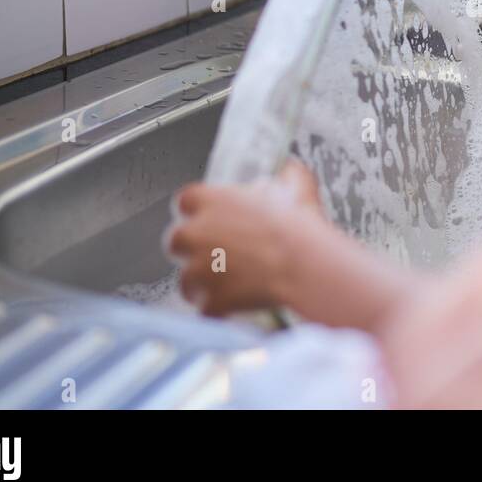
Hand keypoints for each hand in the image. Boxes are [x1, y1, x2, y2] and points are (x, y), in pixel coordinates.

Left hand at [167, 160, 413, 326]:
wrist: (305, 264)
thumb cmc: (300, 224)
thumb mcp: (297, 186)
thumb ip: (286, 176)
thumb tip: (288, 171)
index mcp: (210, 201)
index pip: (186, 201)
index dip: (198, 211)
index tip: (213, 218)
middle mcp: (196, 233)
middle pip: (176, 241)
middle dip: (193, 250)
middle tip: (219, 254)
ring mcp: (199, 270)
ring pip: (185, 280)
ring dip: (202, 283)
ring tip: (227, 285)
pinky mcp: (211, 301)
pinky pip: (205, 309)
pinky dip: (218, 310)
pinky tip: (235, 308)